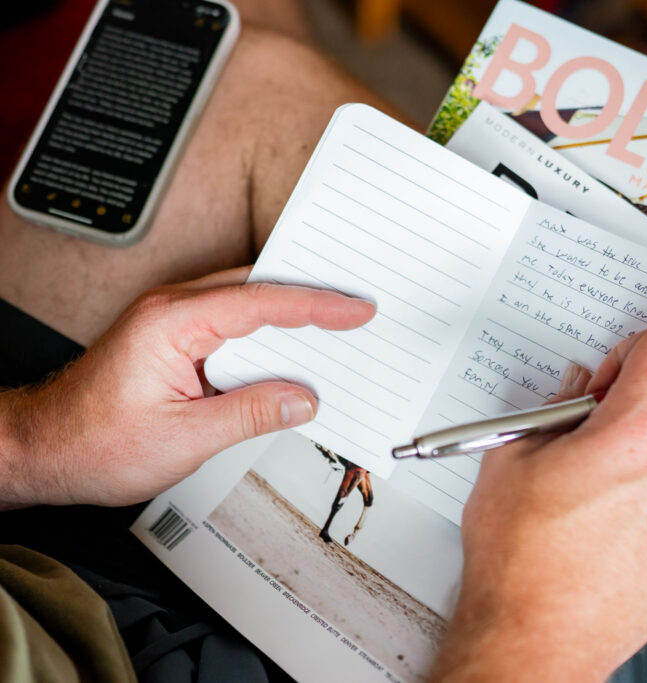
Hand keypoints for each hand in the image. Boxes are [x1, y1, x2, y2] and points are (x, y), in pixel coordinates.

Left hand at [0, 267, 374, 507]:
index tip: (354, 309)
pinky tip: (288, 354)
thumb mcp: (184, 438)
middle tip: (357, 307)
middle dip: (312, 296)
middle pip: (258, 287)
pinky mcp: (173, 338)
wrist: (43, 449)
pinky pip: (231, 323)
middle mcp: (171, 310)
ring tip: (335, 328)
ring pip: (246, 302)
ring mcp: (171, 320)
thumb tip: (301, 399)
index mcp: (172, 322)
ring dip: (290, 314)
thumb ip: (251, 413)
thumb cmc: (92, 442)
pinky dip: (266, 333)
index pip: (261, 302)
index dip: (317, 305)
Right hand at [432, 328, 646, 680]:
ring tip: (596, 493)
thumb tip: (578, 392)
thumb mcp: (512, 459)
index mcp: (634, 437)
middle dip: (634, 410)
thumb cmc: (519, 561)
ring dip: (646, 458)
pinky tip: (612, 528)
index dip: (634, 352)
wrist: (535, 642)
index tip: (611, 377)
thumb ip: (553, 410)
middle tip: (590, 438)